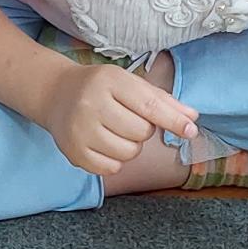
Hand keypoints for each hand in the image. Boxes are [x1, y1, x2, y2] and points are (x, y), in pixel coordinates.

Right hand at [35, 62, 197, 177]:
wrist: (56, 94)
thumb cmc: (101, 88)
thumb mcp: (129, 84)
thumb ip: (162, 101)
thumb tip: (191, 118)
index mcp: (109, 80)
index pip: (149, 106)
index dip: (173, 120)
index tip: (190, 130)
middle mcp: (91, 103)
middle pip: (141, 133)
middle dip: (143, 130)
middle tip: (128, 119)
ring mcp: (79, 130)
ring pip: (128, 153)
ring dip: (130, 146)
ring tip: (115, 131)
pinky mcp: (73, 152)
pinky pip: (111, 168)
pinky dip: (115, 161)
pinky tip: (104, 144)